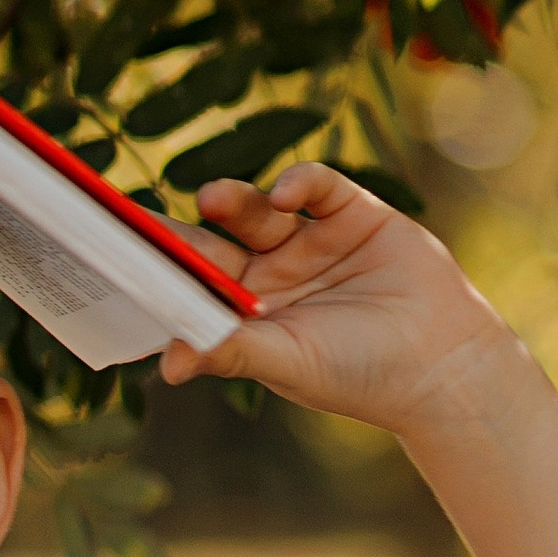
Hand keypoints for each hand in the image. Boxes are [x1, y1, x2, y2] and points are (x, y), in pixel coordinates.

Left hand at [162, 165, 521, 441]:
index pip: (189, 282)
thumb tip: (167, 362)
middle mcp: (268, 272)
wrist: (443, 364)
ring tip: (213, 199)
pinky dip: (299, 182)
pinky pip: (317, 186)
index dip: (156, 267)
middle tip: (144, 218)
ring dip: (232, 200)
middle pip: (213, 240)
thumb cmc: (358, 374)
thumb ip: (230, 350)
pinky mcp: (351, 212)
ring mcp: (307, 240)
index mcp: (243, 311)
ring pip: (256, 209)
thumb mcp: (287, 361)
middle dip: (183, 229)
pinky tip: (287, 193)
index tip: (114, 254)